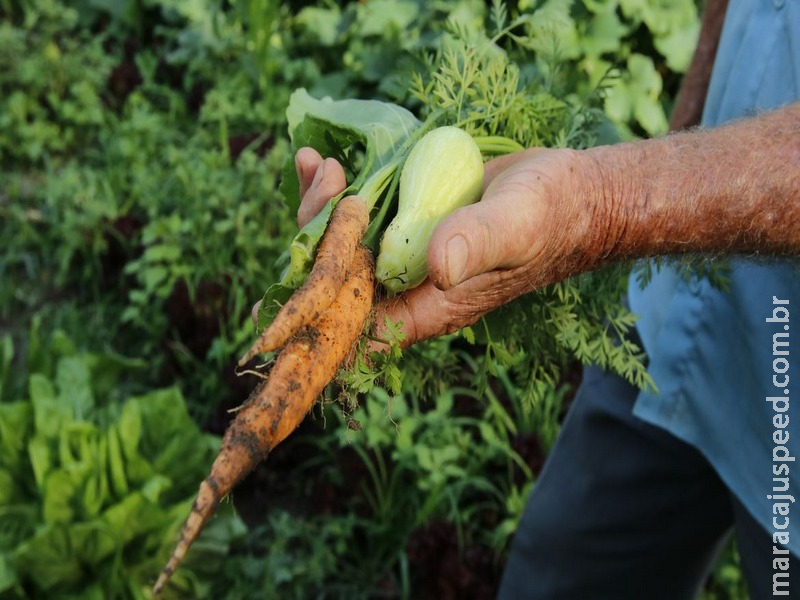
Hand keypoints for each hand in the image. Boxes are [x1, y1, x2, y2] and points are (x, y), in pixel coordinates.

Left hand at [290, 146, 608, 347]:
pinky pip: (359, 214)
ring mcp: (403, 252)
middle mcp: (407, 285)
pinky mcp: (405, 221)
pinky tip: (320, 159)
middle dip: (315, 235)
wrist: (568, 194)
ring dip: (320, 207)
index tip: (300, 271)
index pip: (358, 326)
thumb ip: (479, 244)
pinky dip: (335, 190)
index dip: (320, 308)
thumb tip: (437, 265)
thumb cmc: (549, 217)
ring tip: (318, 164)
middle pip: (337, 278)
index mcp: (428, 307)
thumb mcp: (516, 227)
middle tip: (323, 183)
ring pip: (340, 244)